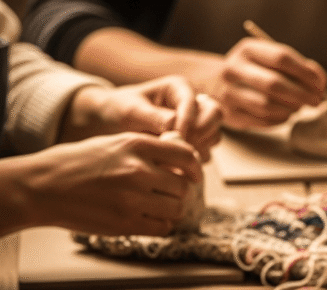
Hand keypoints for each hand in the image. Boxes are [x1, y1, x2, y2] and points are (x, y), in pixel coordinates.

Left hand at [64, 76, 222, 158]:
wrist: (111, 125)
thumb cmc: (118, 111)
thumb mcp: (130, 111)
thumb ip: (153, 117)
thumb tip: (175, 126)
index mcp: (179, 88)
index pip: (195, 103)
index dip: (187, 122)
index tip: (174, 138)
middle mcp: (193, 103)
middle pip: (215, 115)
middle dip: (202, 132)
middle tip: (182, 146)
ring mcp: (197, 124)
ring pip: (214, 135)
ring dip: (200, 147)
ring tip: (176, 156)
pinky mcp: (195, 142)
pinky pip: (206, 151)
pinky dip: (195, 159)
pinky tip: (175, 164)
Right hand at [211, 37, 326, 128]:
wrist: (216, 84)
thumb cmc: (256, 71)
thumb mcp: (272, 60)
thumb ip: (299, 67)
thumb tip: (320, 81)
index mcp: (248, 49)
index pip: (282, 57)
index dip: (305, 72)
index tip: (320, 84)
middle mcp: (234, 69)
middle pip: (275, 83)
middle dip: (301, 94)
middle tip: (316, 101)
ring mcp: (229, 93)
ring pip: (268, 105)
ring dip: (291, 109)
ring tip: (299, 107)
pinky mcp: (231, 114)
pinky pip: (262, 120)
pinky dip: (280, 119)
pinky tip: (285, 114)